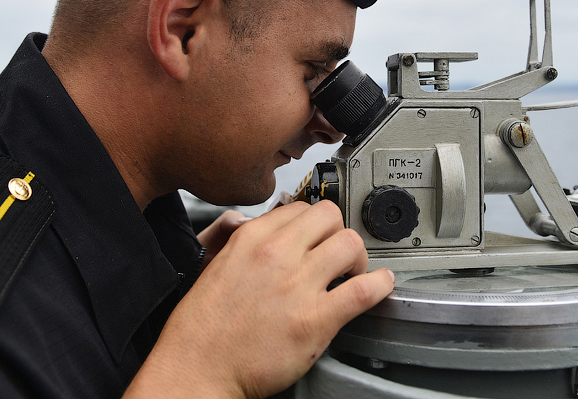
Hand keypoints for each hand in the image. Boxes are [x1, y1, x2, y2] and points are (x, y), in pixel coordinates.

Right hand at [123, 200, 394, 398]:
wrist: (197, 369)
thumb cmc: (202, 328)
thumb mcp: (213, 264)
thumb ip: (240, 240)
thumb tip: (261, 226)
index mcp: (252, 238)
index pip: (300, 208)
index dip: (314, 223)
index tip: (318, 236)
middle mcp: (277, 254)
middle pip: (330, 217)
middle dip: (338, 232)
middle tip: (337, 253)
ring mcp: (298, 285)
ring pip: (351, 245)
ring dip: (358, 258)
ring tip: (353, 272)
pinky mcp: (315, 320)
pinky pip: (364, 290)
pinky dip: (380, 285)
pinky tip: (380, 286)